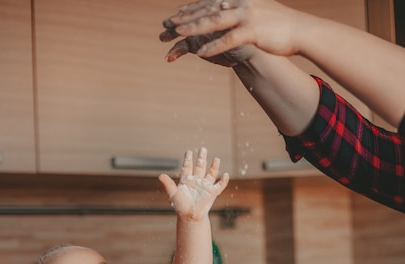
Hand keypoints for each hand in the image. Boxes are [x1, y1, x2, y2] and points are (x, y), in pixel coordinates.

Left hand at [159, 147, 228, 219]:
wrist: (189, 216)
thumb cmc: (180, 206)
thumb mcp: (173, 194)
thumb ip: (168, 184)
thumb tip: (160, 175)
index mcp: (187, 180)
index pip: (187, 167)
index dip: (188, 159)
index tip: (189, 151)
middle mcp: (196, 181)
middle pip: (200, 167)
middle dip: (202, 158)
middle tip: (203, 149)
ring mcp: (205, 186)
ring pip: (211, 174)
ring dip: (214, 167)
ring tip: (216, 159)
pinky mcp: (212, 193)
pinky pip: (219, 185)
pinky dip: (223, 181)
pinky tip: (225, 175)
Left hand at [160, 0, 299, 59]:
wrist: (300, 30)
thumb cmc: (280, 24)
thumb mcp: (258, 11)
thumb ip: (241, 11)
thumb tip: (230, 12)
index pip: (211, 2)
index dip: (193, 8)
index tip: (178, 13)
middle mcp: (241, 2)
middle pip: (208, 10)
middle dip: (187, 17)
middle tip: (169, 23)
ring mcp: (246, 15)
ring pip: (214, 22)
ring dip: (194, 28)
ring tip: (178, 33)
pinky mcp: (252, 31)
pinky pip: (228, 40)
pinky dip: (213, 46)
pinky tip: (201, 53)